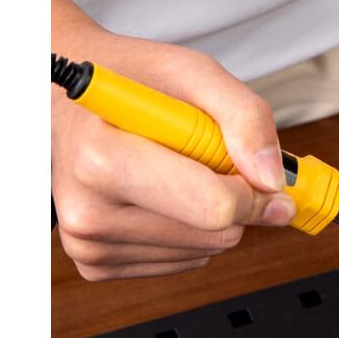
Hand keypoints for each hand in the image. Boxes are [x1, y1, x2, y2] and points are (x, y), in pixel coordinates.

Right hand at [51, 23, 296, 280]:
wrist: (65, 98)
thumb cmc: (131, 82)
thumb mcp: (193, 73)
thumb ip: (245, 117)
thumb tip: (273, 179)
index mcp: (103, 160)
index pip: (214, 208)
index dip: (254, 191)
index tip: (259, 169)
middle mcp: (88, 212)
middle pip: (216, 236)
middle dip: (234, 199)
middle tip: (209, 158)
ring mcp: (89, 245)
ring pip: (205, 252)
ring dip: (211, 214)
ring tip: (176, 169)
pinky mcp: (97, 264)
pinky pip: (183, 261)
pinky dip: (190, 230)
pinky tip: (162, 193)